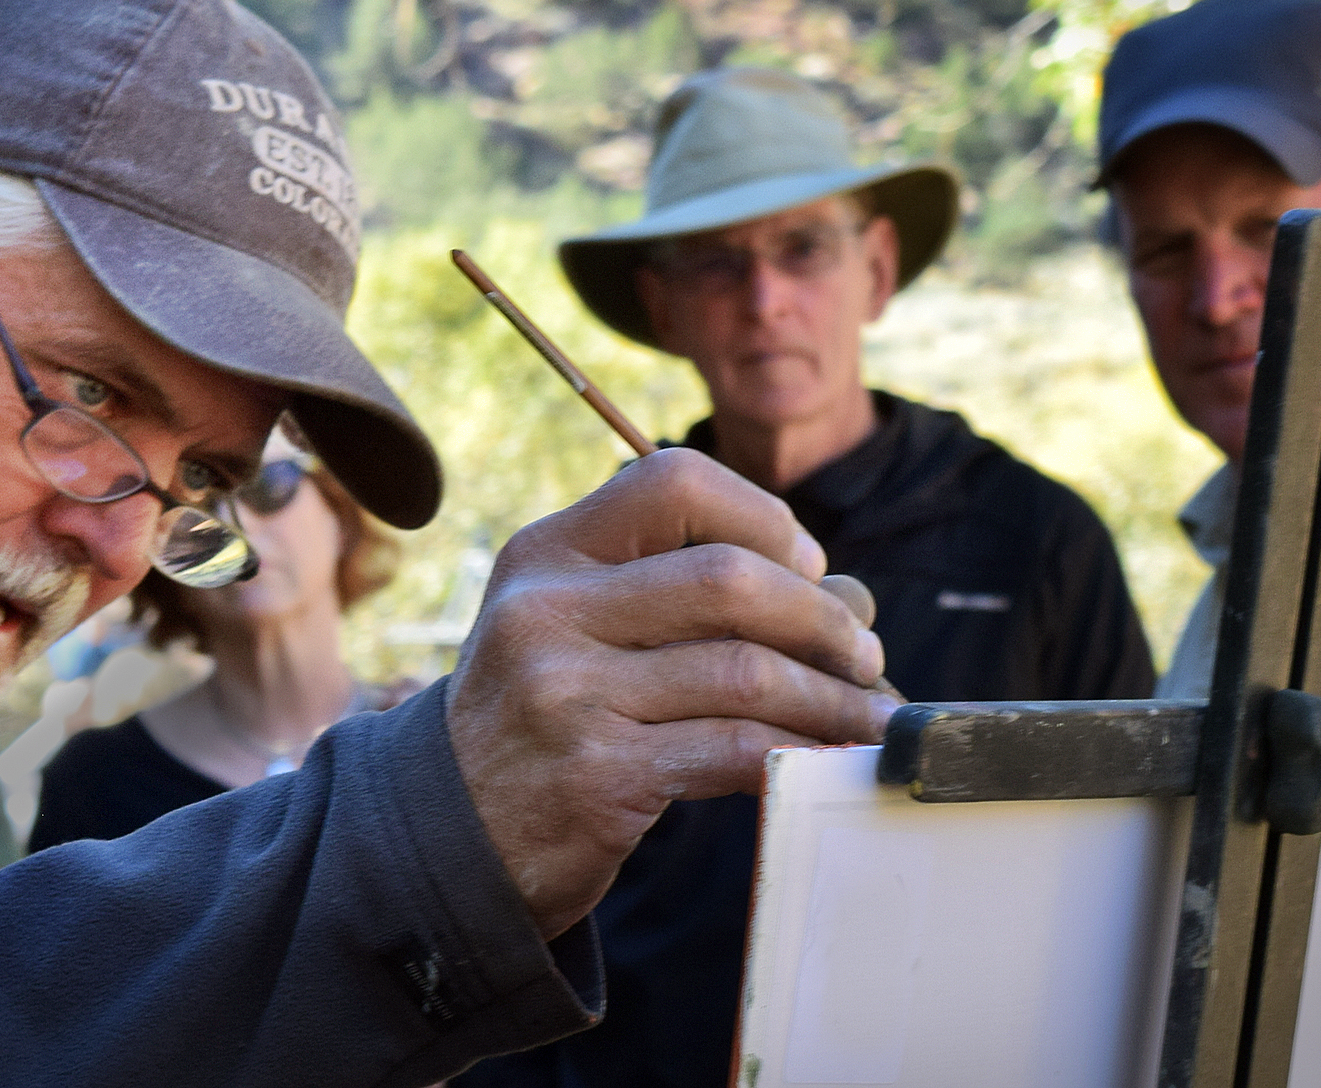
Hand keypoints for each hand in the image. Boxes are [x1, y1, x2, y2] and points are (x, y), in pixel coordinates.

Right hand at [445, 448, 894, 938]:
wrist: (450, 839)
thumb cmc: (542, 722)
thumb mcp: (575, 630)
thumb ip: (684, 599)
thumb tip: (849, 597)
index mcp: (545, 553)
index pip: (672, 480)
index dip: (763, 516)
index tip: (810, 569)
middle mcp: (546, 610)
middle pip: (727, 578)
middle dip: (822, 618)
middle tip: (863, 656)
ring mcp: (565, 693)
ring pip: (745, 671)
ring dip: (831, 697)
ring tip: (870, 716)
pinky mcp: (596, 775)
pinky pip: (736, 749)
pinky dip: (803, 752)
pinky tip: (832, 759)